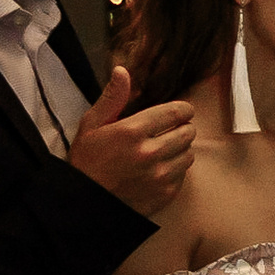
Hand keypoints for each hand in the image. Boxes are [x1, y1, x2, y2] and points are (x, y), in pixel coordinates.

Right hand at [69, 68, 195, 217]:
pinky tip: (158, 170)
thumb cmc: (86, 162)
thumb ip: (112, 98)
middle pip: (188, 132)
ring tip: (161, 152)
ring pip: (189, 153)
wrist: (85, 204)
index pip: (176, 112)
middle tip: (166, 133)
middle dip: (181, 129)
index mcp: (132, 132)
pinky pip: (184, 174)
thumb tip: (123, 71)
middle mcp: (150, 153)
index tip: (177, 113)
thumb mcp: (92, 126)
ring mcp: (160, 175)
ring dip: (180, 150)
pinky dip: (176, 170)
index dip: (181, 110)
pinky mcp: (166, 193)